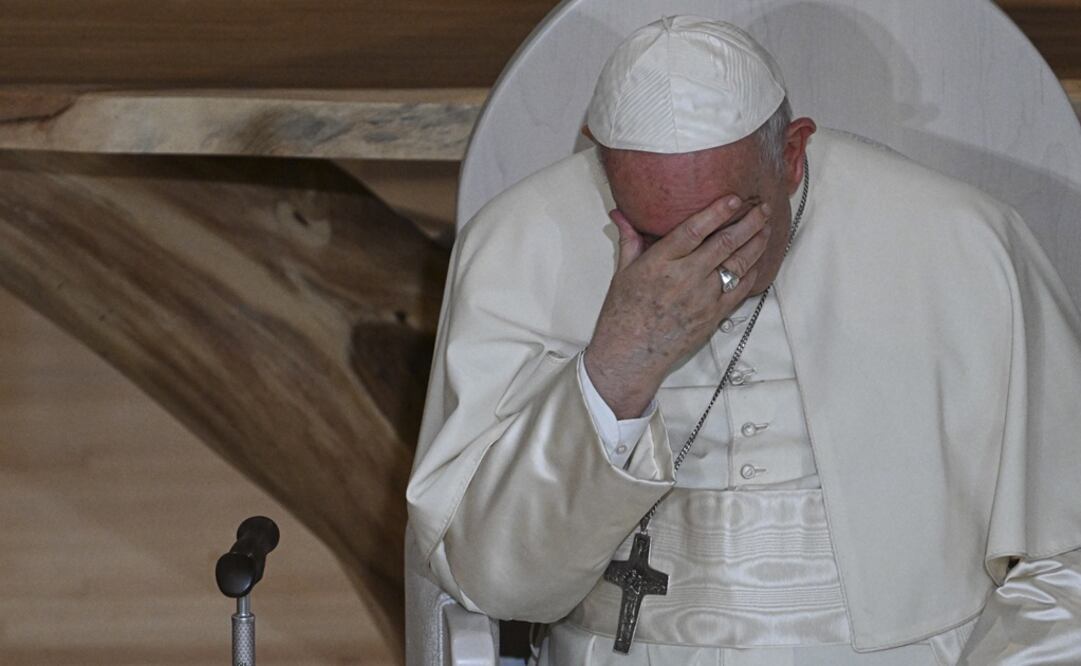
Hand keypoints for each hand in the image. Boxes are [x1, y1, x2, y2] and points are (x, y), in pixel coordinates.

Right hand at [583, 196, 771, 418]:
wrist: (631, 354)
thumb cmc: (623, 312)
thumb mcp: (622, 272)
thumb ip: (629, 240)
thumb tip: (619, 213)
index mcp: (660, 262)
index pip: (694, 230)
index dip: (717, 212)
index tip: (734, 199)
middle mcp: (685, 277)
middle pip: (724, 244)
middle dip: (748, 223)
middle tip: (762, 207)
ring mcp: (703, 298)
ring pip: (738, 264)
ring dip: (756, 244)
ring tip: (767, 228)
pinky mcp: (713, 315)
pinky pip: (740, 290)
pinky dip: (752, 273)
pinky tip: (759, 260)